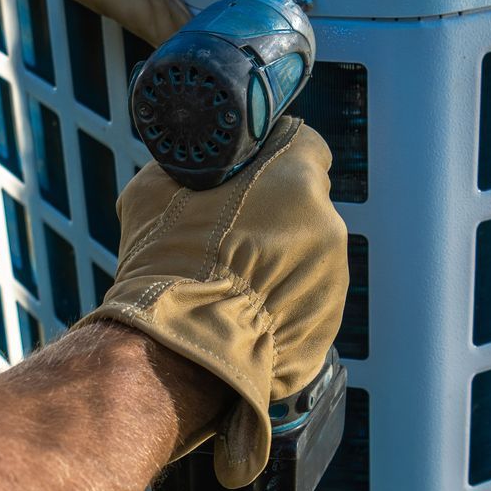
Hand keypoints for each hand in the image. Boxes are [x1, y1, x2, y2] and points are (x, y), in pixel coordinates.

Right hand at [83, 118, 347, 487]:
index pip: (302, 145)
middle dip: (276, 213)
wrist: (180, 344)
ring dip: (279, 258)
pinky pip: (305, 293)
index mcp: (293, 176)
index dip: (274, 159)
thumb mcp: (157, 188)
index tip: (252, 175)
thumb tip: (199, 163)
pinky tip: (244, 308)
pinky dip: (281, 297)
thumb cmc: (167, 262)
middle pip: (306, 202)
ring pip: (307, 251)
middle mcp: (325, 220)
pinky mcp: (328, 317)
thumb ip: (193, 166)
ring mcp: (333, 272)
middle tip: (233, 231)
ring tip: (234, 278)